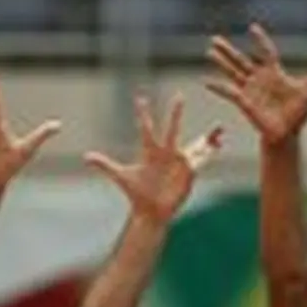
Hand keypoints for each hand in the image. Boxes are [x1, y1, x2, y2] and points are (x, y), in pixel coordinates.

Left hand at [84, 94, 222, 225]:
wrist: (151, 211)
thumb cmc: (137, 194)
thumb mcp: (121, 176)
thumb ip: (105, 165)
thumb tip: (86, 157)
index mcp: (150, 152)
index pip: (146, 128)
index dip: (143, 113)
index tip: (141, 97)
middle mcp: (166, 153)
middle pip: (172, 128)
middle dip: (175, 113)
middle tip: (180, 95)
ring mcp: (179, 163)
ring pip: (193, 145)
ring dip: (206, 137)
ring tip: (219, 127)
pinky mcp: (189, 174)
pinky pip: (201, 162)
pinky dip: (209, 154)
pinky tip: (220, 145)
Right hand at [206, 24, 306, 144]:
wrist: (287, 133)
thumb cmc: (298, 113)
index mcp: (274, 73)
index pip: (266, 52)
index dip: (260, 41)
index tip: (253, 28)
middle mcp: (259, 79)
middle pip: (241, 60)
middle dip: (228, 50)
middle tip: (214, 38)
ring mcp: (250, 91)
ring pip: (233, 72)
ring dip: (221, 63)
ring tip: (209, 51)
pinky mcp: (245, 103)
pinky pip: (230, 93)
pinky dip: (219, 88)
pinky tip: (207, 82)